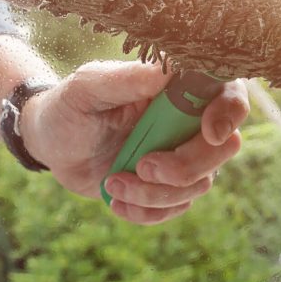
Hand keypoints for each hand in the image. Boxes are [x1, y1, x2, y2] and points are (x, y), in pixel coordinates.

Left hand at [19, 60, 248, 224]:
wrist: (50, 143)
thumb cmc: (70, 104)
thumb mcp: (88, 87)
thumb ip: (126, 78)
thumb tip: (168, 69)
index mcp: (177, 88)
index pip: (227, 94)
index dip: (229, 113)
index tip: (209, 132)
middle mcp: (187, 122)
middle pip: (224, 148)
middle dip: (187, 166)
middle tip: (143, 165)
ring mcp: (180, 156)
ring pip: (199, 184)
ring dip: (155, 193)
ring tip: (113, 182)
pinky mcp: (165, 187)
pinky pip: (176, 209)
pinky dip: (146, 212)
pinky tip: (114, 199)